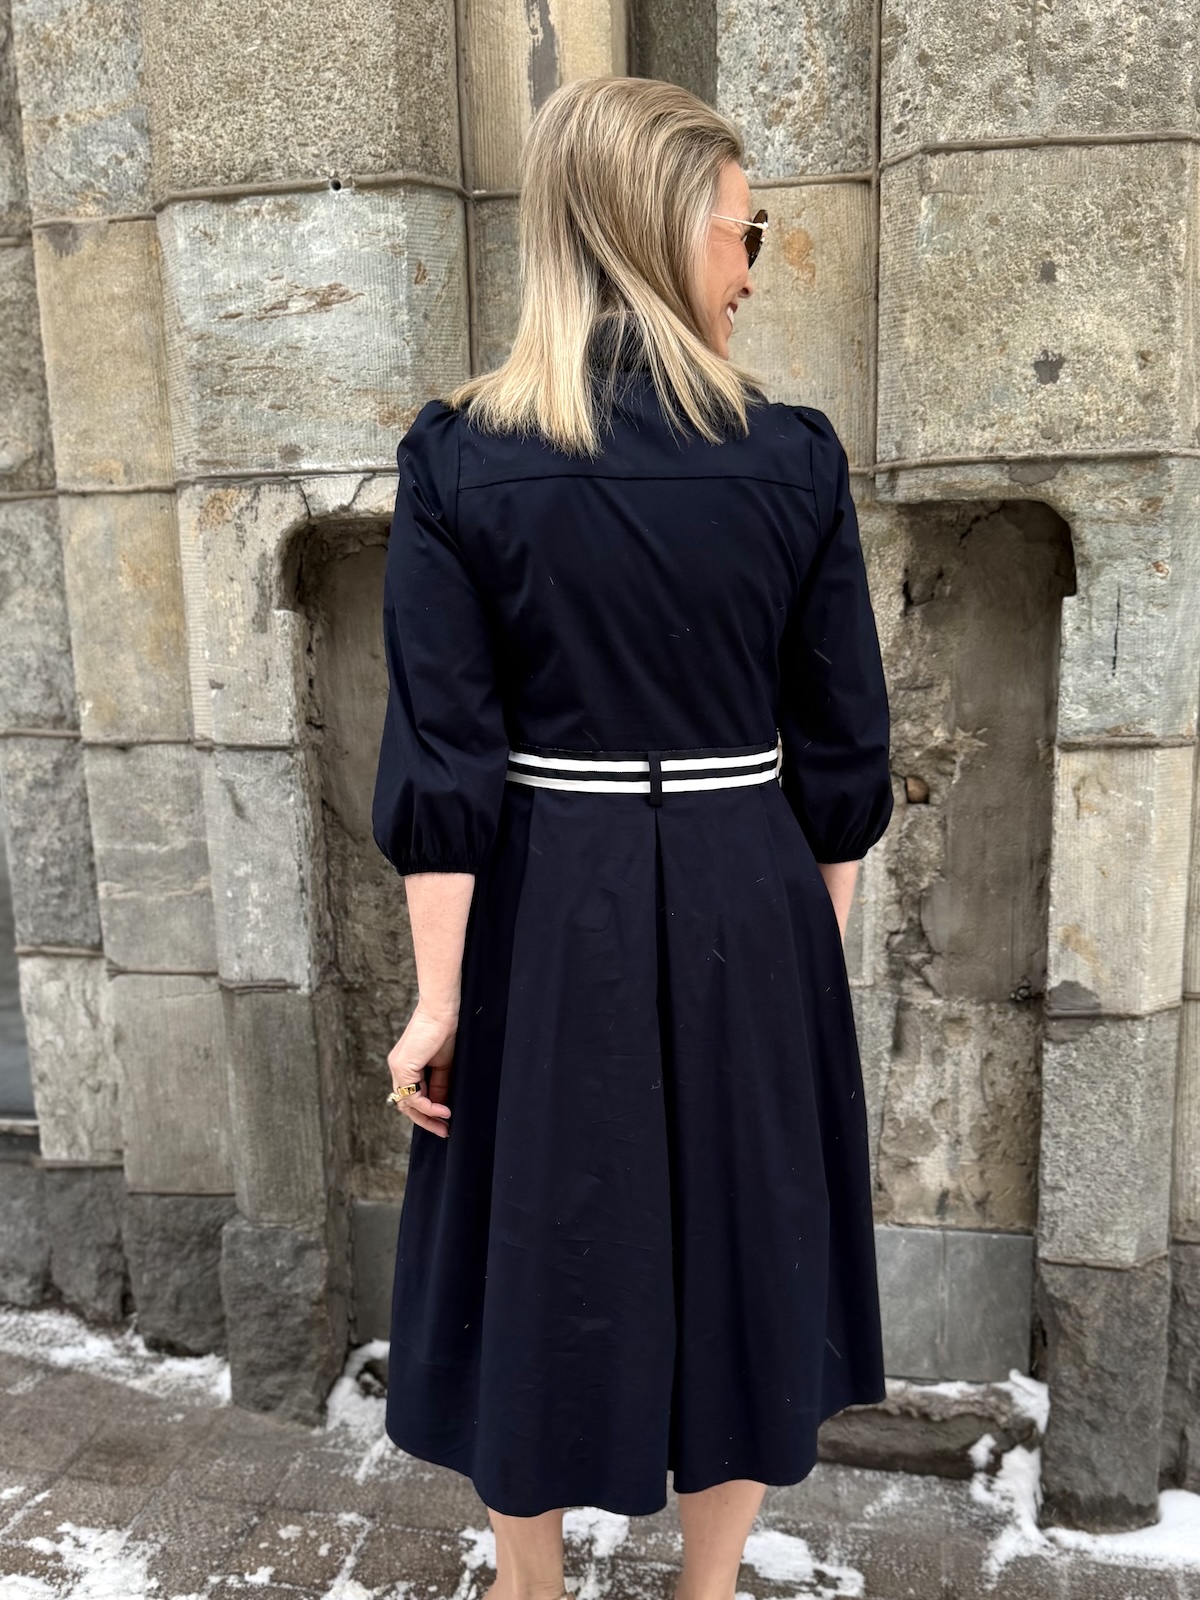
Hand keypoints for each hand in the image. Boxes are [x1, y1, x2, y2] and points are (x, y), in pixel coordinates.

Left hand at [387, 1001, 457, 1138]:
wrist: (444, 1012)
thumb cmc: (446, 1032)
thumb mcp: (444, 1065)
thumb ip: (440, 1085)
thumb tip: (441, 1106)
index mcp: (406, 1067)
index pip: (411, 1098)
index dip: (427, 1113)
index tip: (444, 1123)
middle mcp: (397, 1069)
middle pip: (406, 1105)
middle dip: (425, 1121)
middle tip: (444, 1131)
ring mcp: (397, 1068)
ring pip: (407, 1104)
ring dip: (426, 1117)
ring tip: (445, 1124)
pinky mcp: (402, 1067)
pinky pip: (413, 1096)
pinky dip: (428, 1107)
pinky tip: (444, 1110)